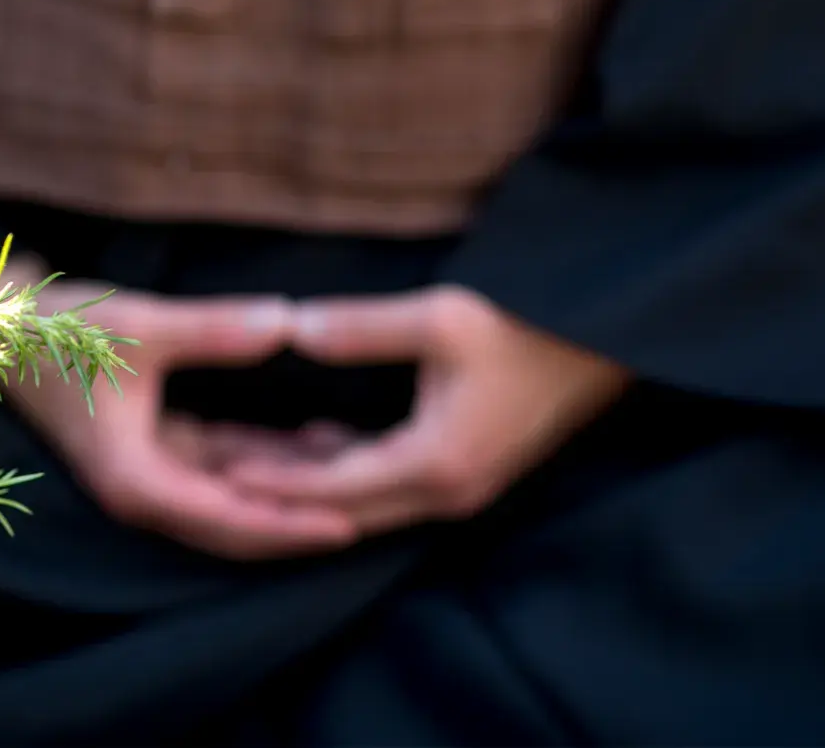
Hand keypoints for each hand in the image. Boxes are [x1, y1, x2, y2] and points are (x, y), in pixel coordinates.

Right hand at [0, 257, 357, 559]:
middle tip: (379, 509)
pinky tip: (317, 439)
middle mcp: (145, 488)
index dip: (290, 526)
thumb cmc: (55, 331)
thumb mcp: (136, 326)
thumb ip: (213, 329)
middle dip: (304, 516)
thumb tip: (288, 323)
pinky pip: (223, 464)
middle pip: (239, 522)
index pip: (229, 522)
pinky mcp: (154, 445)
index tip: (350, 525)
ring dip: (292, 485)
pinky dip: (267, 458)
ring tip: (365, 467)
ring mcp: (149, 468)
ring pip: (236, 493)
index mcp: (136, 480)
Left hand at [222, 285, 630, 534]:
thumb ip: (363, 329)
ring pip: (369, 500)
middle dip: (283, 494)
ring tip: (252, 461)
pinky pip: (393, 483)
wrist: (603, 342)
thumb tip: (294, 329)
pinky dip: (349, 468)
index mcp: (436, 464)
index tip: (222, 470)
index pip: (334, 487)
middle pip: (345, 509)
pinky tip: (314, 442)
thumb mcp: (441, 317)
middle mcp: (447, 492)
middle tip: (221, 476)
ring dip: (314, 483)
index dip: (275, 481)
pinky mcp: (467, 470)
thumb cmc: (525, 326)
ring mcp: (461, 487)